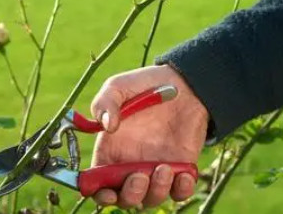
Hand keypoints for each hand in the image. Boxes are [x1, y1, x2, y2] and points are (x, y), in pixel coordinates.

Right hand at [90, 65, 208, 208]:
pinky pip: (179, 192)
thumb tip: (107, 126)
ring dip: (156, 192)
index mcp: (111, 151)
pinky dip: (181, 190)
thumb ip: (105, 103)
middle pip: (125, 198)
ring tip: (164, 167)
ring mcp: (156, 169)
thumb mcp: (118, 86)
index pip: (98, 184)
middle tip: (140, 175)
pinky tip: (183, 173)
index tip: (108, 193)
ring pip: (151, 199)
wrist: (182, 83)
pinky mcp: (180, 168)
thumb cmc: (144, 85)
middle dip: (130, 196)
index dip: (100, 195)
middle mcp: (131, 165)